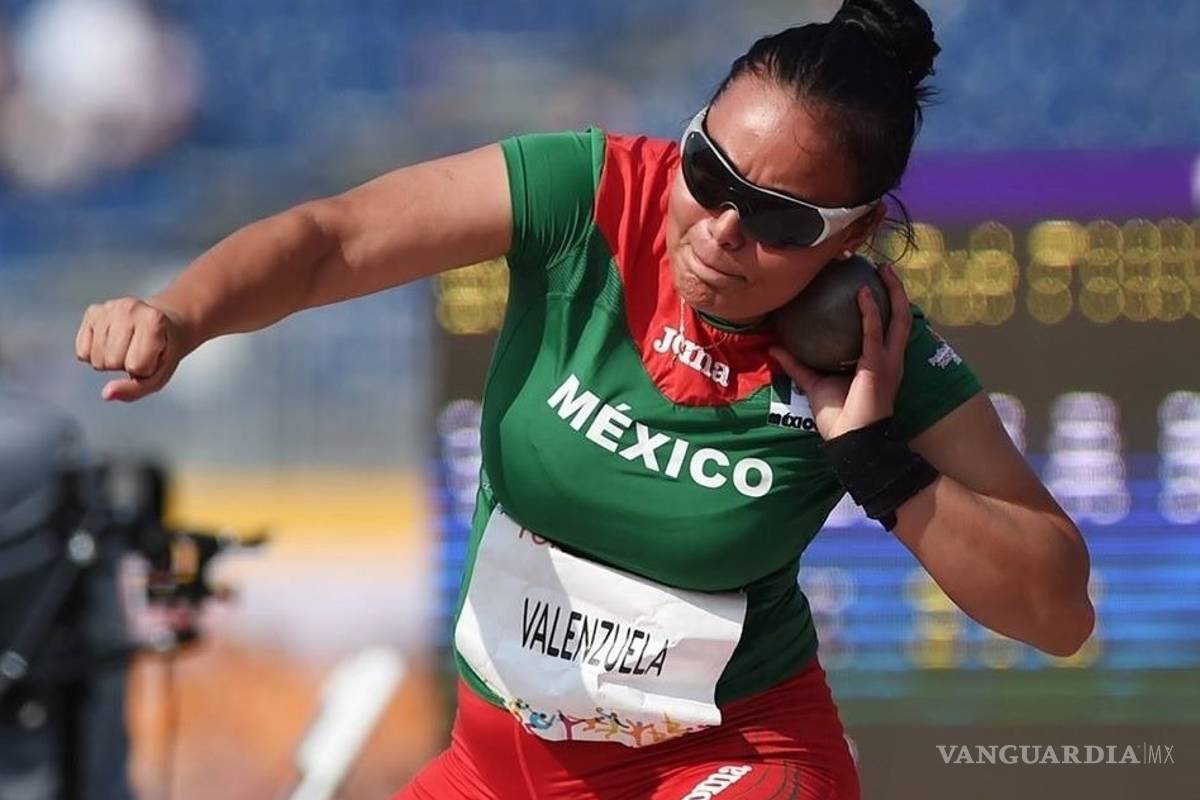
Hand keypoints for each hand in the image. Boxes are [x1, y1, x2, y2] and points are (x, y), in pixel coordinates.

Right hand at [75, 297, 190, 401]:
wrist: (164, 324)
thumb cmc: (162, 351)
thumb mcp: (159, 375)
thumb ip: (135, 390)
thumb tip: (106, 394)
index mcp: (154, 321)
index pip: (136, 366)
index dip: (145, 370)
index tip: (153, 356)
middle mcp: (129, 309)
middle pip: (111, 362)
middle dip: (124, 365)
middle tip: (138, 352)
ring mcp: (108, 308)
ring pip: (95, 358)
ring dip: (109, 361)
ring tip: (126, 347)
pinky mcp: (92, 312)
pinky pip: (82, 351)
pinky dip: (94, 354)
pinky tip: (111, 343)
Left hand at [769, 262, 912, 439]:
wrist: (851, 441)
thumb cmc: (839, 417)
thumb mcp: (815, 383)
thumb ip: (797, 363)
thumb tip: (775, 346)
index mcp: (880, 361)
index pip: (887, 326)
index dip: (884, 302)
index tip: (869, 280)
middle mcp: (890, 358)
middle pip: (901, 316)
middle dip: (896, 290)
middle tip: (882, 267)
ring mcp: (888, 361)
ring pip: (899, 318)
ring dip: (893, 292)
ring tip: (883, 269)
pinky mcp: (878, 366)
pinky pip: (875, 334)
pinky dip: (870, 312)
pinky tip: (862, 293)